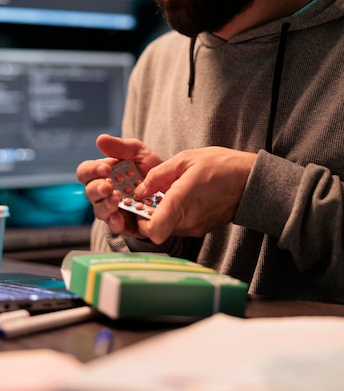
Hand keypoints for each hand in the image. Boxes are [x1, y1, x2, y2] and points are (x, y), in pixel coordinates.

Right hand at [76, 133, 162, 235]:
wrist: (176, 186)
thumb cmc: (152, 168)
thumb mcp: (139, 153)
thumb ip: (120, 147)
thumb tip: (100, 139)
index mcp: (104, 174)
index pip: (86, 172)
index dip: (91, 170)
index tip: (106, 168)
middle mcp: (105, 193)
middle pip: (90, 193)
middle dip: (97, 189)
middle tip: (108, 186)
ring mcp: (114, 209)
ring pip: (100, 211)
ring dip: (105, 205)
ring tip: (116, 199)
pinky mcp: (127, 225)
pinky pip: (116, 227)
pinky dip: (116, 223)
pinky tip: (119, 217)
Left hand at [133, 146, 256, 243]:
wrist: (252, 180)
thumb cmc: (221, 165)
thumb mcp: (186, 159)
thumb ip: (158, 175)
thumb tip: (140, 190)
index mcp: (181, 203)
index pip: (152, 232)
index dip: (139, 222)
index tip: (138, 206)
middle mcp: (187, 222)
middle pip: (156, 231)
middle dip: (146, 216)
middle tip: (146, 197)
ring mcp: (195, 227)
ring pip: (167, 228)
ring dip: (160, 215)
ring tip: (163, 194)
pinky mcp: (201, 228)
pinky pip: (179, 226)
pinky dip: (173, 215)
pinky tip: (178, 197)